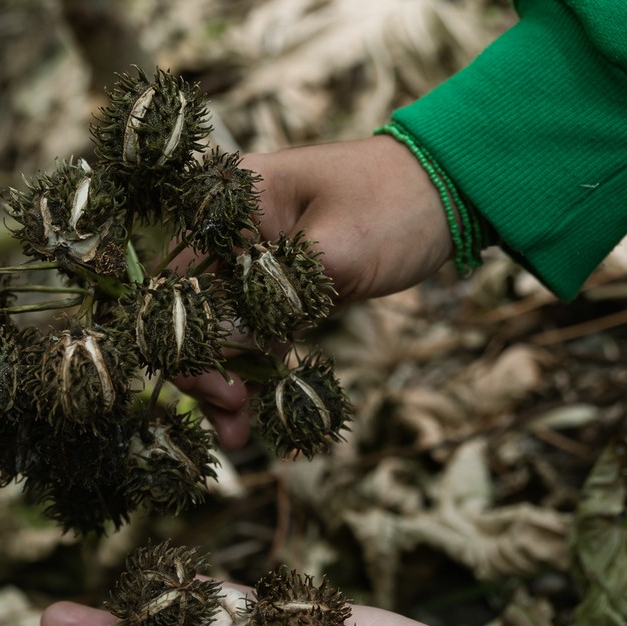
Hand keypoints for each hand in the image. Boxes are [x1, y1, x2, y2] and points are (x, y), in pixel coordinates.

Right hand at [180, 135, 455, 449]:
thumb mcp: (338, 247)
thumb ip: (281, 290)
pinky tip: (250, 417)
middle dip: (204, 368)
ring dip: (225, 381)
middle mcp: (229, 232)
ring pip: (219, 331)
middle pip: (190, 311)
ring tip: (236, 434)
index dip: (184, 336)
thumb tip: (235, 340)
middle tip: (231, 411)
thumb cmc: (393, 204)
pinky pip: (251, 337)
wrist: (448, 190)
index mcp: (229, 205)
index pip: (179, 279)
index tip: (219, 382)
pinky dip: (251, 374)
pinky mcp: (279, 289)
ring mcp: (252, 262)